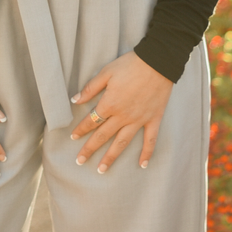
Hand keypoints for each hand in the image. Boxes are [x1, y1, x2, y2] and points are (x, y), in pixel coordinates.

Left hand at [70, 51, 172, 173]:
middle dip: (90, 149)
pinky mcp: (153, 119)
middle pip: (103, 136)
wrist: (158, 62)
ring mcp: (139, 120)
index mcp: (110, 104)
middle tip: (79, 161)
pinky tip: (142, 165)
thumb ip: (91, 88)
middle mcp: (123, 116)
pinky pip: (150, 139)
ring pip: (122, 143)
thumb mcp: (106, 72)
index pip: (91, 121)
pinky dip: (147, 153)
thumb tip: (75, 100)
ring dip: (111, 157)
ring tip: (102, 170)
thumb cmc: (130, 65)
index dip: (81, 129)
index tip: (73, 137)